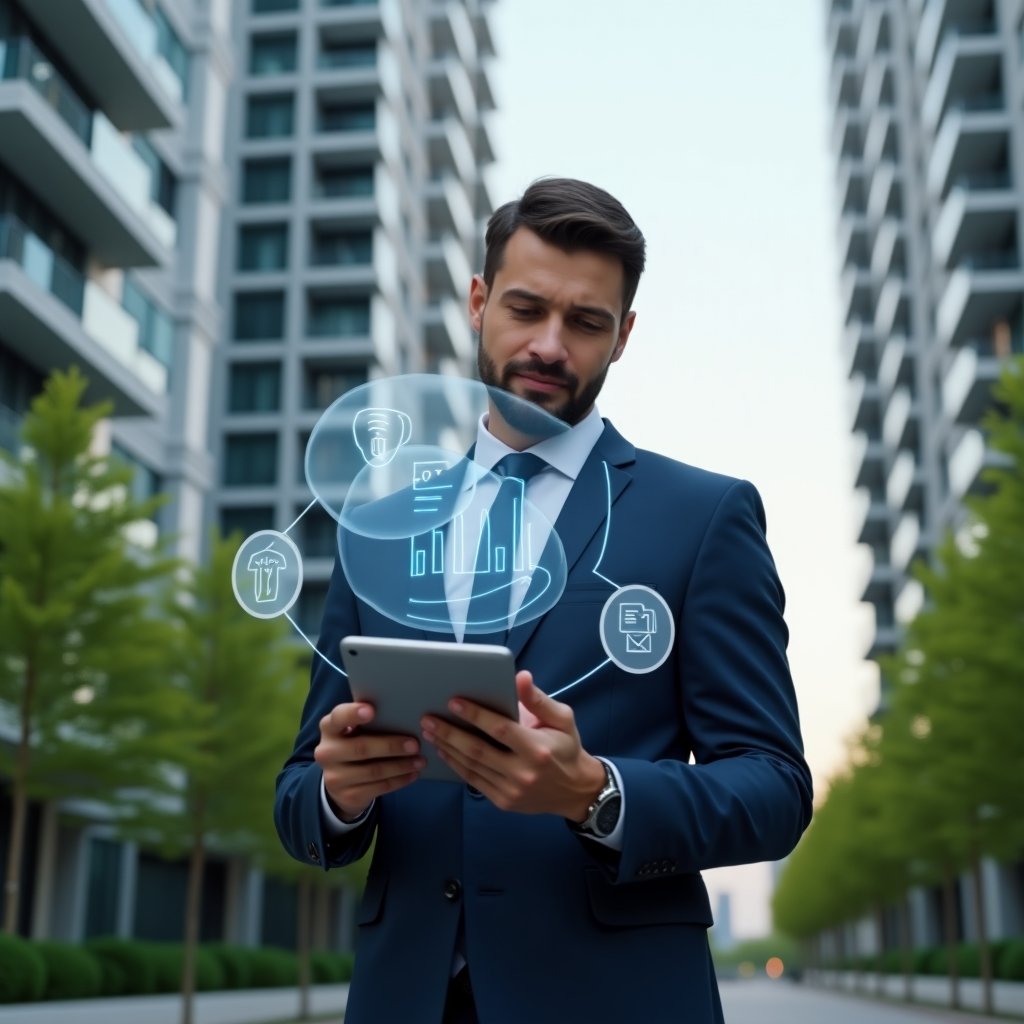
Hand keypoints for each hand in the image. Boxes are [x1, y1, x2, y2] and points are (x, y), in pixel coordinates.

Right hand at [314, 702, 425, 819]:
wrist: (339, 782)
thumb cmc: (354, 744)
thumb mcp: (354, 731)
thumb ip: (369, 722)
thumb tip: (402, 712)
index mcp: (329, 728)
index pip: (338, 717)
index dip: (353, 714)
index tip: (372, 710)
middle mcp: (327, 752)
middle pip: (361, 748)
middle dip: (390, 746)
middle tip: (414, 744)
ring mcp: (335, 777)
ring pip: (373, 771)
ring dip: (400, 766)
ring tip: (420, 761)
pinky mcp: (348, 796)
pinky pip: (379, 787)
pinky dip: (399, 780)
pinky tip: (412, 774)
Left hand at [420, 671, 605, 819]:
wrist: (576, 791)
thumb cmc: (566, 747)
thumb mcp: (562, 719)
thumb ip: (538, 699)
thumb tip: (520, 677)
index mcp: (538, 749)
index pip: (500, 730)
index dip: (476, 715)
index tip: (454, 701)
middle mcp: (523, 772)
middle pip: (478, 750)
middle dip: (450, 733)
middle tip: (428, 718)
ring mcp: (511, 790)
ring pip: (472, 766)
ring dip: (447, 747)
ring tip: (429, 731)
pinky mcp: (503, 801)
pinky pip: (473, 781)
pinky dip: (455, 765)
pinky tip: (444, 750)